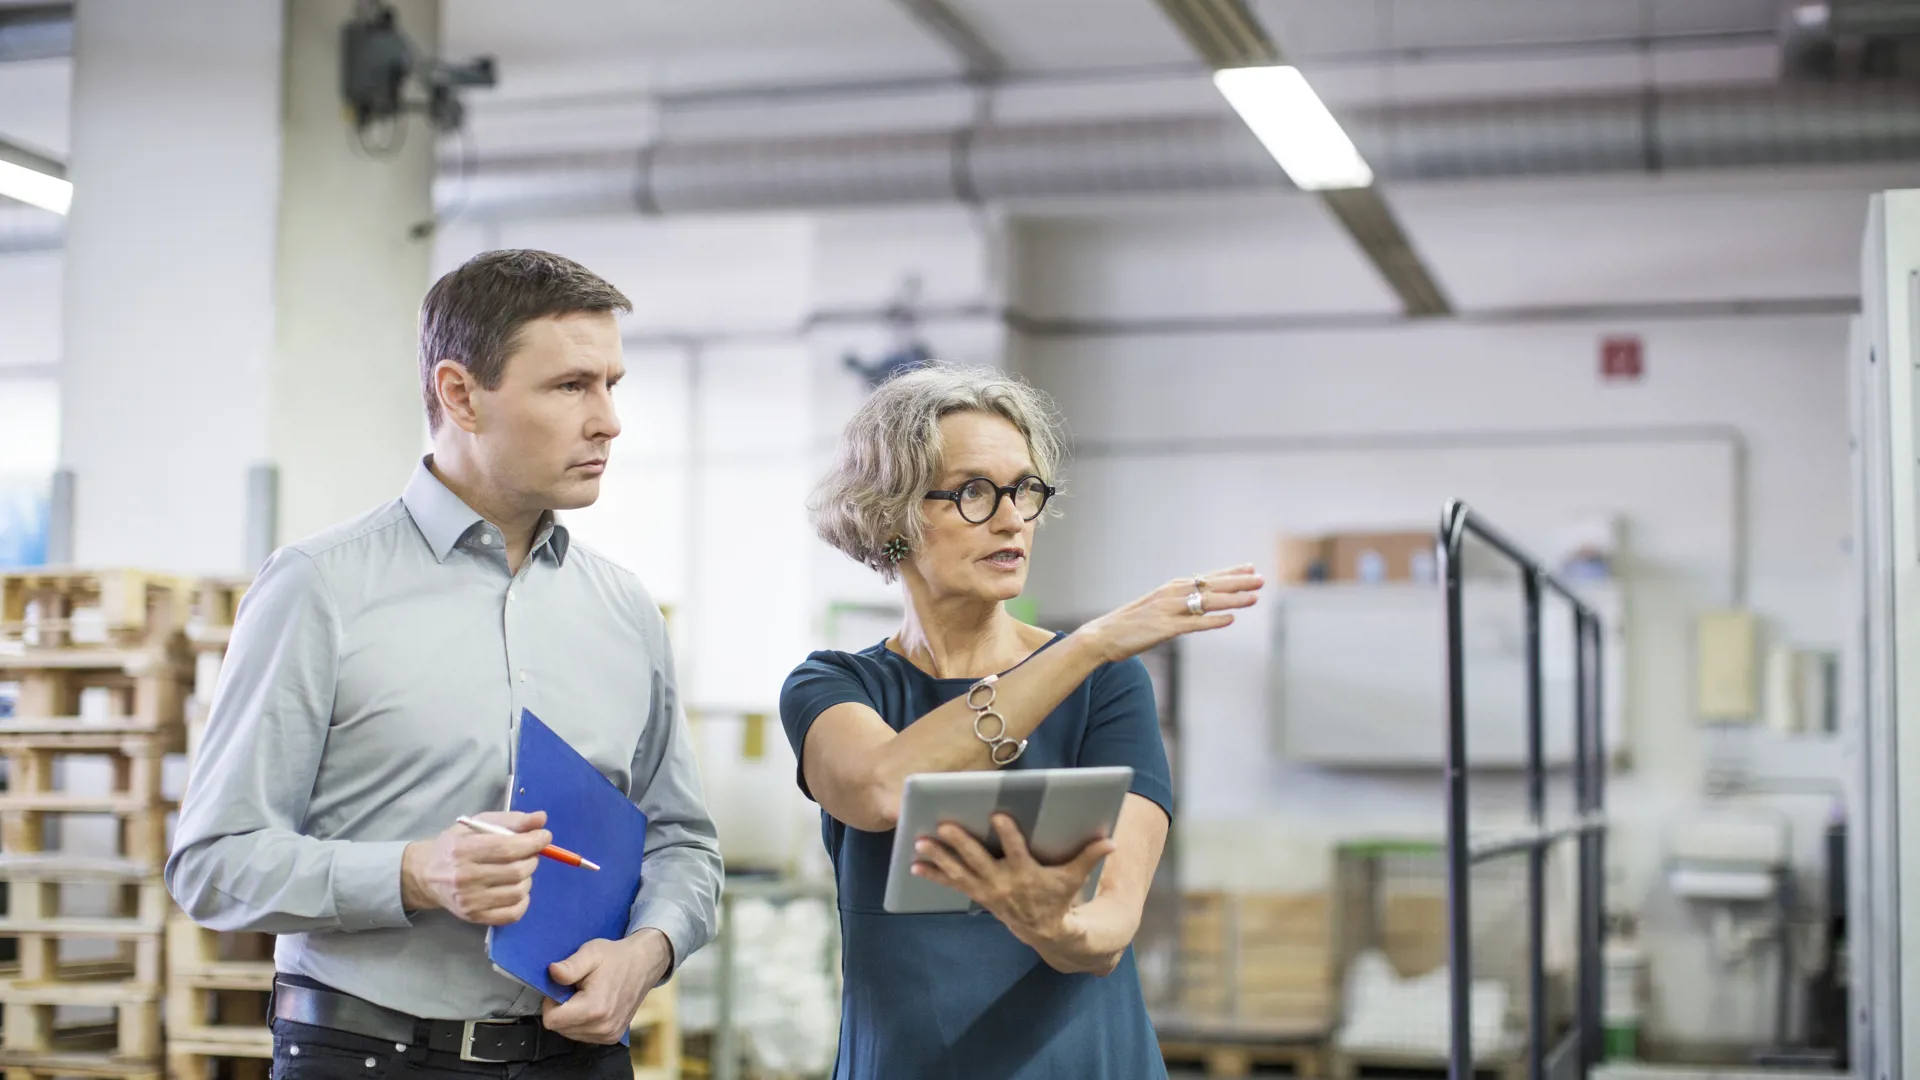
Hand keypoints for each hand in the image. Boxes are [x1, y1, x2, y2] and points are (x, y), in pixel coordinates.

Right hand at [400, 811, 549, 924]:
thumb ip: (511, 820)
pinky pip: (513, 913)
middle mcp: (464, 878)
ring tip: (519, 869)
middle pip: (516, 871)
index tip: (545, 836)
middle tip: (530, 853)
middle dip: (532, 859)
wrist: (426, 875)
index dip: (533, 842)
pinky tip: (516, 888)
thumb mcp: (477, 824)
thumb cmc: (455, 845)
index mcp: (462, 850)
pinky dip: (523, 900)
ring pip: (518, 892)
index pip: (507, 848)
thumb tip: (541, 819)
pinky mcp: (474, 917)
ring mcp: (469, 901)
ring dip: (528, 878)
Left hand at [541, 931, 673, 1044]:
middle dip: (561, 1009)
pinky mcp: (612, 1037)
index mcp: (594, 1008)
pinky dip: (582, 1022)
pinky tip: (593, 1006)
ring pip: (569, 1033)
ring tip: (586, 996)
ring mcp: (608, 1035)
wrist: (644, 965)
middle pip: (559, 1028)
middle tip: (576, 989)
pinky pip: (583, 1035)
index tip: (563, 987)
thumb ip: (570, 966)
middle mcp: (602, 1027)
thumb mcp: (591, 953)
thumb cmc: (616, 957)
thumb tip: (552, 972)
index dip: (550, 1002)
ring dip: (571, 1016)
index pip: (551, 1021)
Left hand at [910, 814, 1114, 947]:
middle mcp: (1003, 883)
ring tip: (920, 842)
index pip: (1017, 852)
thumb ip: (1089, 856)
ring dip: (939, 857)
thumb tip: (1111, 842)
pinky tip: (914, 866)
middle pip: (979, 860)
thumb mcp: (1075, 878)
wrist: (1044, 930)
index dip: (1009, 835)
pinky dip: (933, 875)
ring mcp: (987, 890)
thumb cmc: (1059, 896)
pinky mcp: (978, 895)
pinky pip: (951, 884)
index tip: (999, 816)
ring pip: (959, 871)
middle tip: (944, 826)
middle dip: (961, 844)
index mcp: (1027, 874)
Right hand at [1073, 563, 1262, 663]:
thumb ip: (1178, 604)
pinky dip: (1213, 620)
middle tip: (1261, 579)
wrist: (1103, 635)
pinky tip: (1230, 619)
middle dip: (1239, 582)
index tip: (1251, 567)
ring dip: (1233, 599)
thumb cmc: (1131, 624)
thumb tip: (1199, 603)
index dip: (1231, 572)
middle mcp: (1172, 594)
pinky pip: (1194, 623)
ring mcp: (1169, 610)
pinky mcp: (1164, 628)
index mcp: (1172, 587)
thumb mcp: (1157, 607)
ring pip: (1207, 602)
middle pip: (1212, 585)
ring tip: (1255, 597)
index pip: (1207, 576)